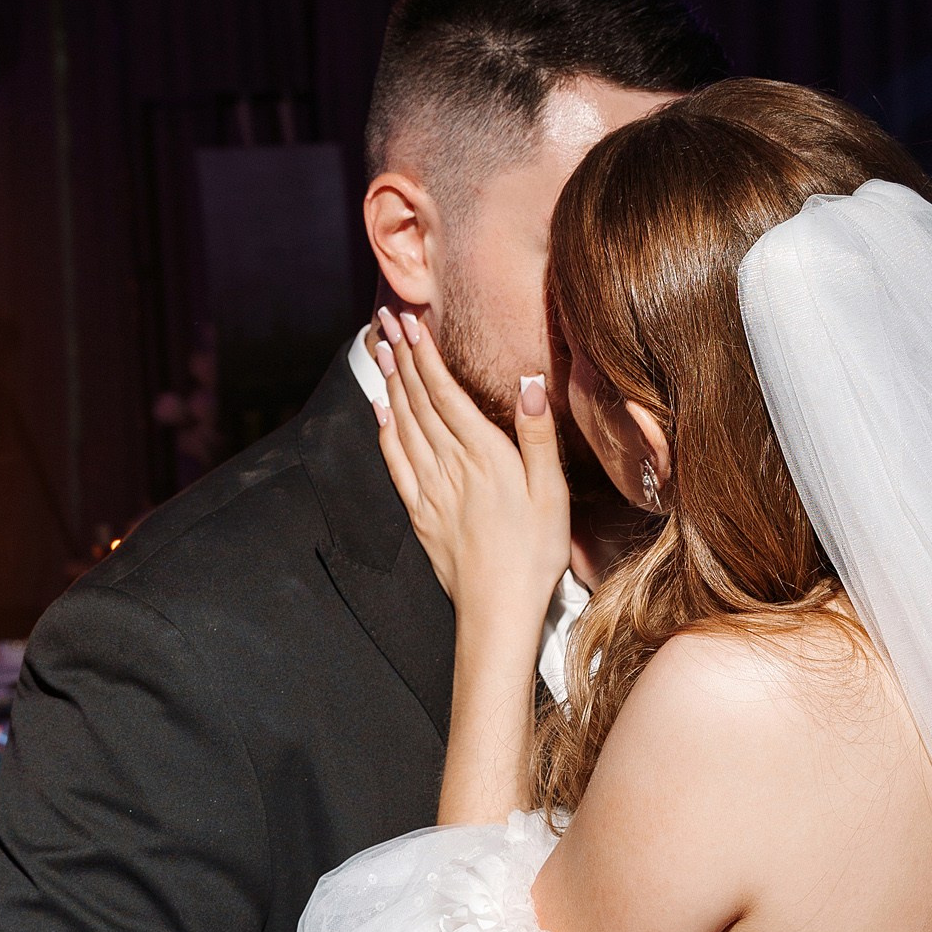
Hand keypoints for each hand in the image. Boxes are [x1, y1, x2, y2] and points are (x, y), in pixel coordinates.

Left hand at [371, 306, 569, 646]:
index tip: (411, 321)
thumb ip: (537, 436)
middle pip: (419, 402)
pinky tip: (380, 410)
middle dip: (403, 357)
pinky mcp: (420, 513)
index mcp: (486, 456)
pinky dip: (385, 431)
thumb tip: (529, 381)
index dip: (427, 355)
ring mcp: (430, 490)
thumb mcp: (551, 493)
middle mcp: (451, 467)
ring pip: (403, 426)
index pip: (446, 393)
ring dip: (391, 385)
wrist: (497, 611)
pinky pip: (395, 463)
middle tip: (386, 320)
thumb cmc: (535, 554)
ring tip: (381, 349)